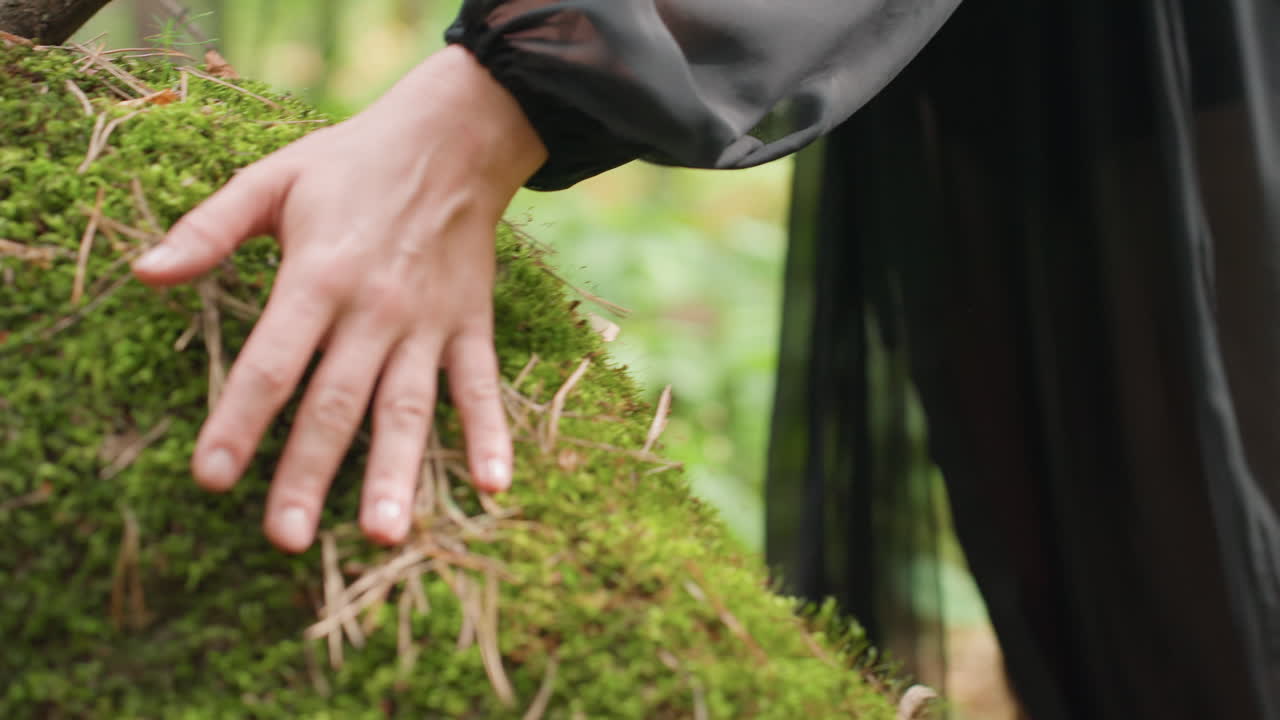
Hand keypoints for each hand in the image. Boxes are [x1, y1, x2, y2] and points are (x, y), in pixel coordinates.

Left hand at [132, 46, 546, 552]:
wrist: (453, 139)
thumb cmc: (352, 162)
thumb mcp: (271, 177)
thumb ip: (210, 228)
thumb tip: (145, 274)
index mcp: (319, 274)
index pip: (273, 361)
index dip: (239, 420)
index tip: (211, 478)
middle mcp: (375, 309)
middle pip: (336, 402)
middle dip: (308, 472)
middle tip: (285, 538)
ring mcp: (428, 323)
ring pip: (409, 407)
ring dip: (396, 470)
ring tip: (383, 534)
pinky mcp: (471, 326)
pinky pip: (481, 387)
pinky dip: (489, 434)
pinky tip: (491, 486)